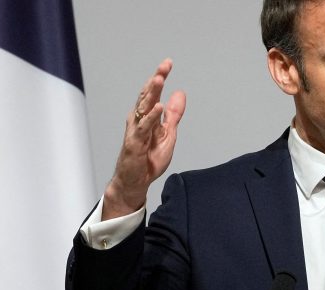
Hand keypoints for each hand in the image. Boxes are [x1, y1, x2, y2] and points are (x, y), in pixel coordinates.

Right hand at [103, 58, 185, 219]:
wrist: (136, 181)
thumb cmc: (148, 158)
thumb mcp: (168, 133)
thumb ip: (174, 114)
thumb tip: (180, 93)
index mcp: (146, 116)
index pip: (153, 92)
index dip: (159, 77)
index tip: (167, 63)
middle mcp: (138, 120)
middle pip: (147, 96)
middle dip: (156, 80)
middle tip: (164, 66)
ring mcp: (135, 131)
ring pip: (143, 108)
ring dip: (151, 93)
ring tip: (160, 80)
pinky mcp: (134, 143)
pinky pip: (143, 128)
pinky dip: (151, 117)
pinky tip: (158, 107)